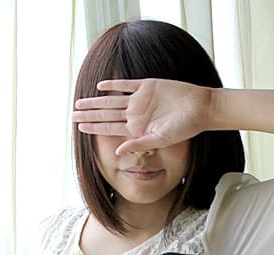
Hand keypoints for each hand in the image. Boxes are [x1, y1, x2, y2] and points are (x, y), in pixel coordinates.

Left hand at [72, 78, 212, 154]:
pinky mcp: (148, 86)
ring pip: (112, 100)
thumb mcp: (161, 139)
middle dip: (89, 114)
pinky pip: (126, 84)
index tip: (79, 127)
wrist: (201, 109)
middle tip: (72, 114)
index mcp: (136, 128)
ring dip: (96, 101)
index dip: (94, 127)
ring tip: (79, 102)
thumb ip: (138, 144)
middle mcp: (135, 114)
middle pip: (106, 114)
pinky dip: (113, 84)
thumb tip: (118, 151)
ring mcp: (140, 99)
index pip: (109, 127)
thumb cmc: (185, 128)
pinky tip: (100, 85)